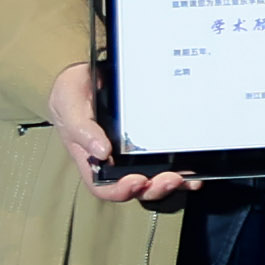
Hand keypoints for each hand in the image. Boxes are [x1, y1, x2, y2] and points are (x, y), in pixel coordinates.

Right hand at [53, 65, 187, 207]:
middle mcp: (115, 163)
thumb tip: (103, 151)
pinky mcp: (150, 143)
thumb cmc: (72, 94)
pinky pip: (167, 161)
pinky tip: (194, 169)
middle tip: (170, 179)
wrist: (86, 74)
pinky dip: (182, 168)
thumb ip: (82, 130)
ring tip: (186, 179)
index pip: (104, 187)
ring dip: (172, 183)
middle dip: (154, 188)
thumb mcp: (70, 107)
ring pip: (154, 179)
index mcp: (92, 160)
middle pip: (136, 188)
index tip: (137, 181)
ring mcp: (133, 155)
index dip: (121, 190)